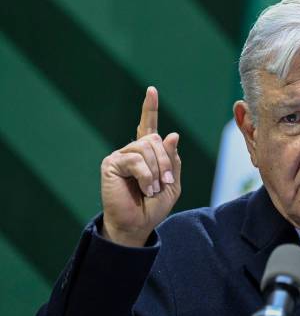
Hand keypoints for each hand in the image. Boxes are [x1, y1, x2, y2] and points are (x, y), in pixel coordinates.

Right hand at [100, 87, 180, 246]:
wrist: (137, 225)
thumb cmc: (153, 206)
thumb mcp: (172, 183)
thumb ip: (173, 160)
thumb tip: (172, 134)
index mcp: (147, 153)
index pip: (147, 126)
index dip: (150, 108)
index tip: (151, 90)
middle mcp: (132, 151)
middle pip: (155, 139)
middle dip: (166, 162)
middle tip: (165, 183)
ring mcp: (121, 156)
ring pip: (146, 148)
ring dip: (156, 171)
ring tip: (152, 189)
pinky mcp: (111, 164)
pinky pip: (135, 160)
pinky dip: (145, 176)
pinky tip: (143, 188)